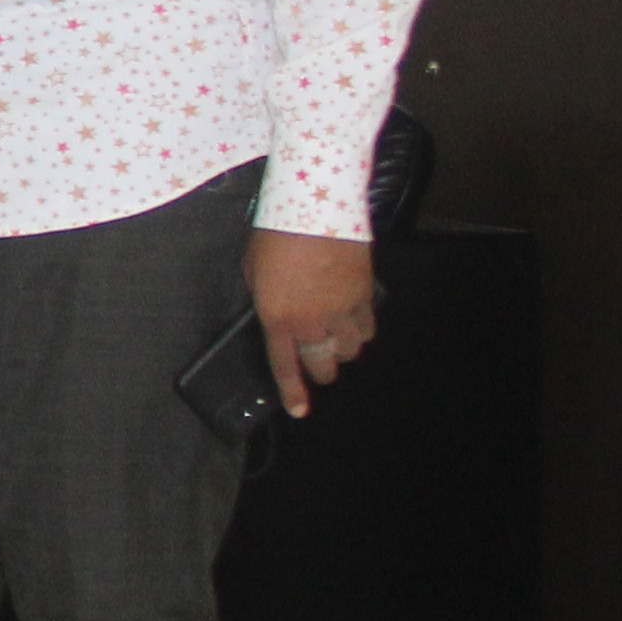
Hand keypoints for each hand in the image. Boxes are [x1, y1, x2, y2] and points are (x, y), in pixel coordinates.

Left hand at [254, 227, 378, 418]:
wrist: (317, 209)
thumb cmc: (275, 235)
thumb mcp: (253, 270)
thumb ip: (264, 297)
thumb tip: (275, 310)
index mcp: (278, 318)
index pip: (285, 366)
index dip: (293, 392)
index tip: (299, 411)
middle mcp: (312, 322)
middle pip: (323, 364)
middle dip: (320, 371)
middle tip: (319, 366)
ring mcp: (342, 311)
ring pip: (350, 350)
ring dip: (342, 349)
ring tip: (335, 339)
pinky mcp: (365, 296)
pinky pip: (367, 328)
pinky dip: (361, 330)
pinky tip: (354, 322)